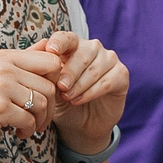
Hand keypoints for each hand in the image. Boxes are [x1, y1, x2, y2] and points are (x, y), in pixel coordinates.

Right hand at [0, 46, 65, 162]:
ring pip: (43, 103)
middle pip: (50, 84)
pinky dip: (28, 130)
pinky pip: (30, 120)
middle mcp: (2, 68)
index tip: (47, 96)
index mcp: (2, 57)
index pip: (50, 60)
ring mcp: (0, 87)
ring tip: (27, 127)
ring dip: (40, 121)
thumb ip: (18, 63)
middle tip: (40, 118)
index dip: (56, 81)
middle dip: (50, 106)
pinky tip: (17, 132)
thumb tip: (47, 47)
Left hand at [33, 31, 128, 155]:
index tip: (52, 51)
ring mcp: (109, 60)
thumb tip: (41, 46)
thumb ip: (43, 68)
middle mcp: (92, 48)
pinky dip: (93, 91)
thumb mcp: (48, 86)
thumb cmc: (61, 101)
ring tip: (69, 98)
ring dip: (80, 84)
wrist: (79, 124)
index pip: (66, 37)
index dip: (60, 42)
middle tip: (61, 87)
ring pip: (96, 67)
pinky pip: (108, 80)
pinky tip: (80, 100)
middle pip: (82, 53)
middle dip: (70, 71)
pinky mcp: (121, 75)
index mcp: (72, 46)